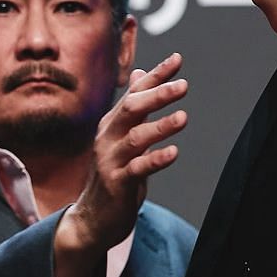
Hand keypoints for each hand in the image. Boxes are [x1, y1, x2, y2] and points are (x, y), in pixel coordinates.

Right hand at [54, 53, 187, 276]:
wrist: (93, 217)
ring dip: (160, 126)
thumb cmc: (112, 173)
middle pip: (131, 109)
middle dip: (157, 95)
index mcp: (112, 124)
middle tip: (183, 86)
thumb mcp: (122, 136)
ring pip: (136, 138)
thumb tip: (141, 72)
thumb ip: (133, 106)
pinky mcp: (117, 183)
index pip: (135, 93)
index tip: (177, 59)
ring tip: (183, 117)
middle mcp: (109, 137)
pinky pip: (137, 169)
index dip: (156, 75)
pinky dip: (155, 159)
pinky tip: (173, 152)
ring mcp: (111, 160)